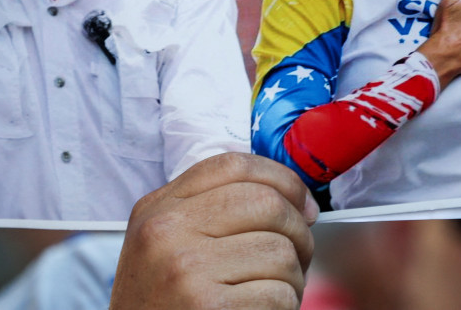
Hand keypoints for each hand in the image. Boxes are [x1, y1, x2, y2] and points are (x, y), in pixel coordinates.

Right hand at [110, 153, 317, 309]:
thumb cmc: (161, 303)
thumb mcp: (163, 245)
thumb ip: (208, 211)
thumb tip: (292, 200)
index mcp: (158, 209)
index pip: (234, 165)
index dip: (282, 179)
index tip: (302, 203)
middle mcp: (166, 232)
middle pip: (266, 203)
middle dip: (298, 230)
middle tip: (299, 254)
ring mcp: (185, 269)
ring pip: (280, 251)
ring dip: (293, 276)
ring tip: (275, 290)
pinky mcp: (207, 307)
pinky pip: (278, 294)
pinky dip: (284, 306)